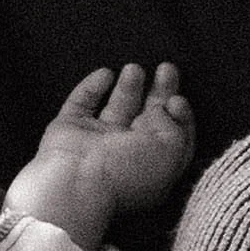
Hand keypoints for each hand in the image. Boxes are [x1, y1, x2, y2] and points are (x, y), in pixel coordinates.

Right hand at [5, 62, 194, 250]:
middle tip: (168, 68)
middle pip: (148, 118)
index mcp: (154, 166)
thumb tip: (162, 108)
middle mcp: (127, 154)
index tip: (178, 100)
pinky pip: (82, 103)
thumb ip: (176, 125)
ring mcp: (96, 142)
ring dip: (129, 87)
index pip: (173, 138)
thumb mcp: (171, 150)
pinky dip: (92, 87)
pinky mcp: (69, 129)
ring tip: (136, 68)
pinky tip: (105, 72)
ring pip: (117, 108)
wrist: (77, 182)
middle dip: (160, 92)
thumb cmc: (129, 170)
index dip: (180, 117)